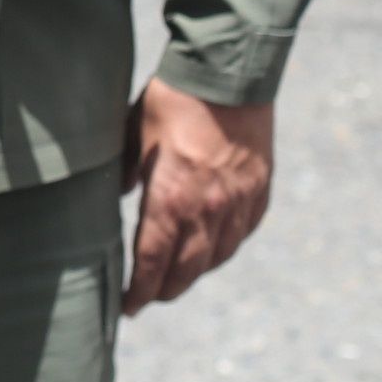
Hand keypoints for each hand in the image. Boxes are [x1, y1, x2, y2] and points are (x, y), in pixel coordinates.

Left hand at [124, 79, 274, 314]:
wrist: (228, 75)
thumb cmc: (171, 101)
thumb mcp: (133, 135)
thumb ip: (126, 172)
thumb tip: (122, 194)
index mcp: (171, 198)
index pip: (151, 261)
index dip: (139, 289)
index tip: (128, 306)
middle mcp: (208, 210)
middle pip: (187, 270)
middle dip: (164, 289)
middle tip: (148, 298)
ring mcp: (239, 203)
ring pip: (217, 258)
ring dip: (195, 273)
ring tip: (177, 277)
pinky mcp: (259, 192)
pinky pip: (241, 235)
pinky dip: (223, 248)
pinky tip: (212, 249)